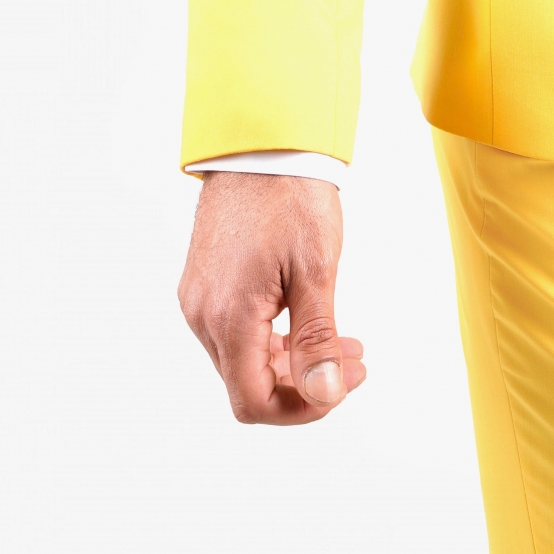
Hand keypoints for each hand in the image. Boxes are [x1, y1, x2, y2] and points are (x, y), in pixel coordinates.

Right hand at [178, 172, 365, 424]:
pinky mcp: (204, 284)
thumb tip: (323, 395)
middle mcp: (202, 315)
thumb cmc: (291, 198)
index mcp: (228, 316)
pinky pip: (235, 332)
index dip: (303, 408)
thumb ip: (317, 339)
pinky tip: (309, 322)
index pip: (254, 402)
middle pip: (248, 386)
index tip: (346, 381)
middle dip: (305, 383)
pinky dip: (273, 340)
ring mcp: (199, 299)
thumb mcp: (316, 270)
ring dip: (292, 362)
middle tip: (354, 360)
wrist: (262, 146)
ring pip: (242, 361)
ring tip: (343, 342)